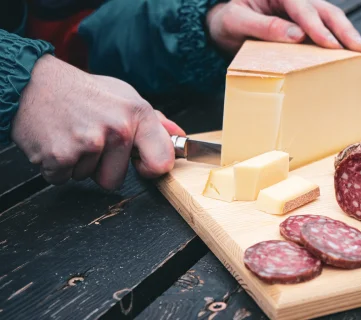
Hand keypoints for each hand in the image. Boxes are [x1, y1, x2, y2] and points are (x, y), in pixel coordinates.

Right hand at [10, 54, 184, 189]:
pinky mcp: (60, 156)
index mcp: (137, 114)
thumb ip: (154, 121)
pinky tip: (57, 141)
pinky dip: (56, 167)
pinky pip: (62, 179)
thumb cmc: (83, 91)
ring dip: (78, 164)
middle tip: (90, 139)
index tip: (142, 165)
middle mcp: (116, 129)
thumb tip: (179, 136)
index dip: (152, 169)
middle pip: (115, 180)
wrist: (33, 82)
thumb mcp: (125, 96)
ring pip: (88, 179)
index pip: (162, 161)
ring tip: (72, 135)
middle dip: (101, 167)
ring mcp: (88, 144)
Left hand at [206, 0, 360, 55]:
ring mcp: (301, 12)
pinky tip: (348, 57)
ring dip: (346, 36)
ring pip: (329, 19)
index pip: (302, 8)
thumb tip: (296, 35)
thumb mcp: (236, 21)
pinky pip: (323, 32)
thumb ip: (264, 26)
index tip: (330, 44)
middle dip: (343, 30)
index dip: (317, 27)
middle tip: (360, 48)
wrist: (221, 24)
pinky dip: (337, 43)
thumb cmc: (226, 20)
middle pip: (325, 10)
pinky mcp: (303, 26)